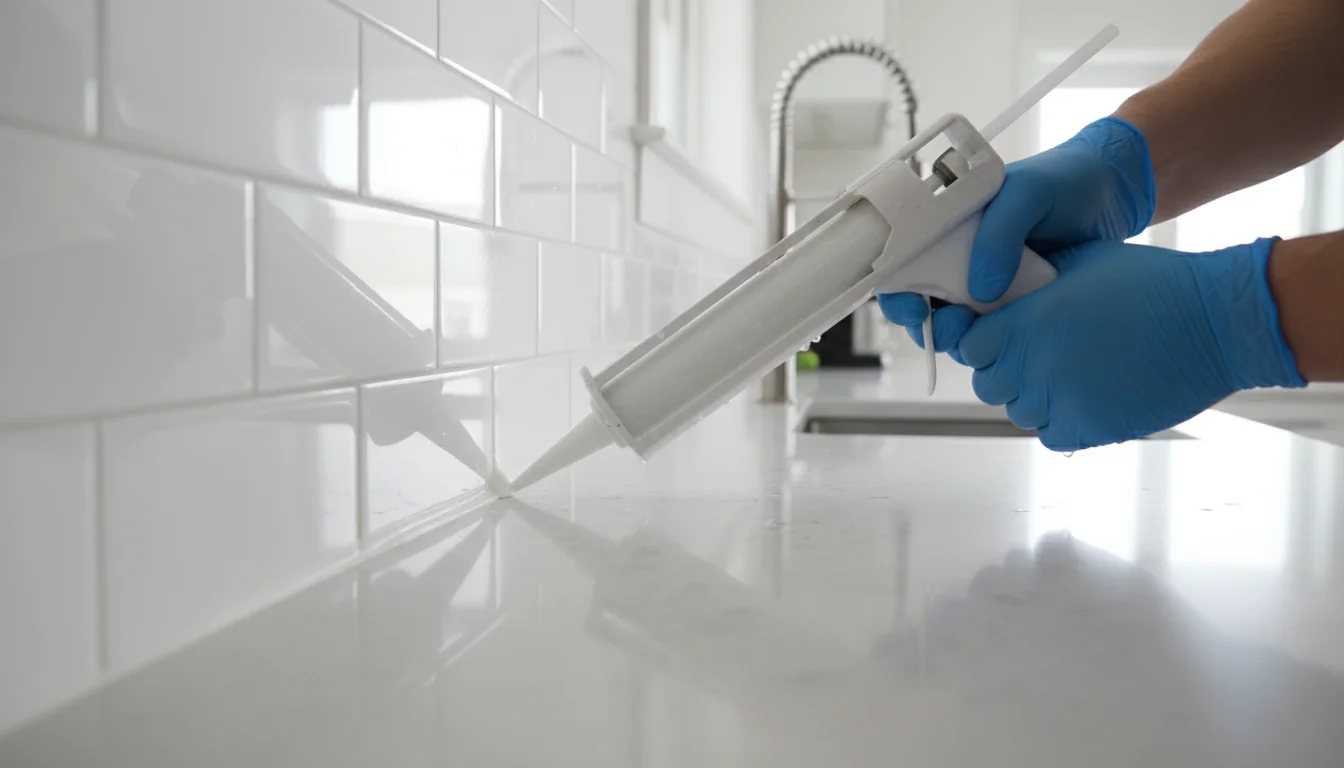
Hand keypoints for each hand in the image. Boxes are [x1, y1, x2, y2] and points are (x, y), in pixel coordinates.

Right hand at [877, 116, 1156, 356]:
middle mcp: (956, 254)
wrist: (1116, 194)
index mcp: (945, 222)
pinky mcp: (1011, 303)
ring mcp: (983, 280)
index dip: (894, 287)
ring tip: (976, 337)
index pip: (901, 258)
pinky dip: (988, 339)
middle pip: (918, 298)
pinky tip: (1002, 339)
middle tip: (947, 328)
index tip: (910, 305)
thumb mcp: (1028, 192)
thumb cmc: (1066, 179)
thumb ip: (1001, 233)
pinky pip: (988, 329)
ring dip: (955, 336)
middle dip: (922, 323)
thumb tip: (981, 290)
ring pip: (950, 320)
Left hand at [955, 238, 1303, 450]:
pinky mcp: (1090, 429)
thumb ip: (1029, 279)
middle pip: (988, 384)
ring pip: (1019, 411)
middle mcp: (1036, 364)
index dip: (982, 342)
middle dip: (1005, 370)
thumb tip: (999, 289)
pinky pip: (1051, 434)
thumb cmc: (1153, 283)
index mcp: (1027, 321)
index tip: (1002, 337)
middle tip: (1037, 355)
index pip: (970, 346)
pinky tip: (1085, 395)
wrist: (1214, 322)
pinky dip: (1061, 421)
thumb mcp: (1080, 260)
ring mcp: (1061, 401)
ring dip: (1034, 396)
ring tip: (1069, 373)